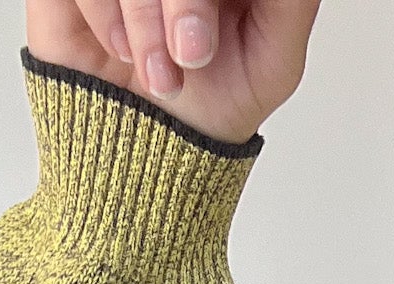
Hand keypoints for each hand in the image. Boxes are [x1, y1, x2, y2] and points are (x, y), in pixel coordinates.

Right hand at [23, 0, 322, 145]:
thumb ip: (290, 4)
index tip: (208, 42)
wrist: (146, 159)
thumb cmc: (211, 107)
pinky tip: (121, 51)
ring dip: (145, 21)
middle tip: (191, 56)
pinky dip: (103, 13)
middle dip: (185, 5)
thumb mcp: (273, 63)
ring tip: (160, 76)